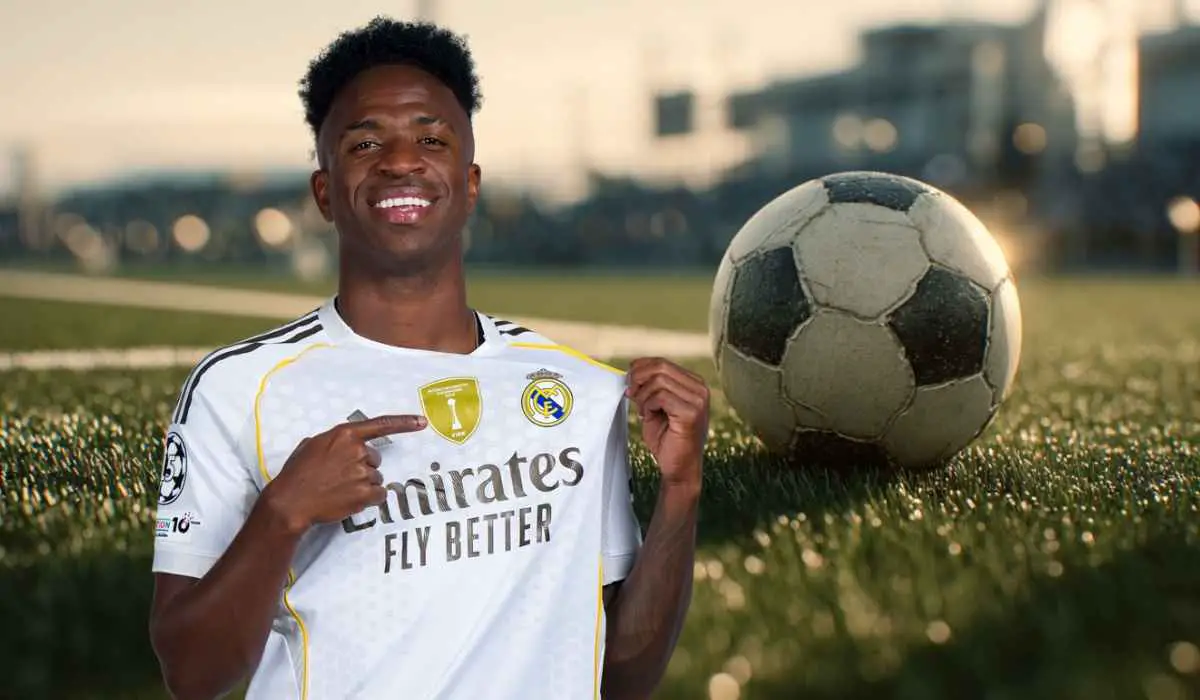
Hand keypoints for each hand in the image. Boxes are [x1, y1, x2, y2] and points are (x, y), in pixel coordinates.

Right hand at [263, 414, 426, 533]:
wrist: (291, 502)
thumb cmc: (297, 474)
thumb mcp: (312, 445)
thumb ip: (334, 442)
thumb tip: (344, 446)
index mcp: (344, 434)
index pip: (381, 425)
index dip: (404, 423)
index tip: (422, 422)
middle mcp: (357, 450)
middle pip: (374, 459)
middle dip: (362, 467)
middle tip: (340, 477)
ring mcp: (362, 472)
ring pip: (376, 478)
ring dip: (363, 485)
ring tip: (339, 490)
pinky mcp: (365, 493)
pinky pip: (379, 495)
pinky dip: (369, 499)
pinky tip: (349, 499)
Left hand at [625, 358, 708, 488]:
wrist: (679, 468)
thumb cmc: (667, 439)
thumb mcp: (655, 407)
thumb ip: (648, 389)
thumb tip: (632, 372)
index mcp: (694, 384)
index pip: (663, 363)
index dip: (641, 367)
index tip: (628, 380)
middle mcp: (700, 389)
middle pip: (661, 367)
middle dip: (638, 378)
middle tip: (630, 393)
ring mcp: (698, 400)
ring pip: (659, 381)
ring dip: (643, 395)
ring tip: (643, 410)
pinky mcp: (691, 413)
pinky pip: (660, 396)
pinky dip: (648, 405)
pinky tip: (647, 416)